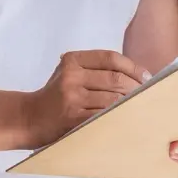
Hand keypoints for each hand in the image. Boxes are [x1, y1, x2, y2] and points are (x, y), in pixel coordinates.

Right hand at [28, 50, 148, 144]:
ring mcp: (72, 97)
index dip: (133, 67)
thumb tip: (135, 75)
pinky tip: (126, 119)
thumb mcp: (69, 73)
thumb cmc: (56, 96)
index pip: (110, 58)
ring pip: (113, 98)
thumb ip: (95, 70)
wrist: (29, 118)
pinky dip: (118, 117)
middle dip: (136, 88)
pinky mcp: (73, 117)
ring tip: (140, 108)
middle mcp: (72, 75)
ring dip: (130, 104)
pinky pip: (104, 115)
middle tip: (147, 95)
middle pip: (115, 78)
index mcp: (73, 60)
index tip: (146, 77)